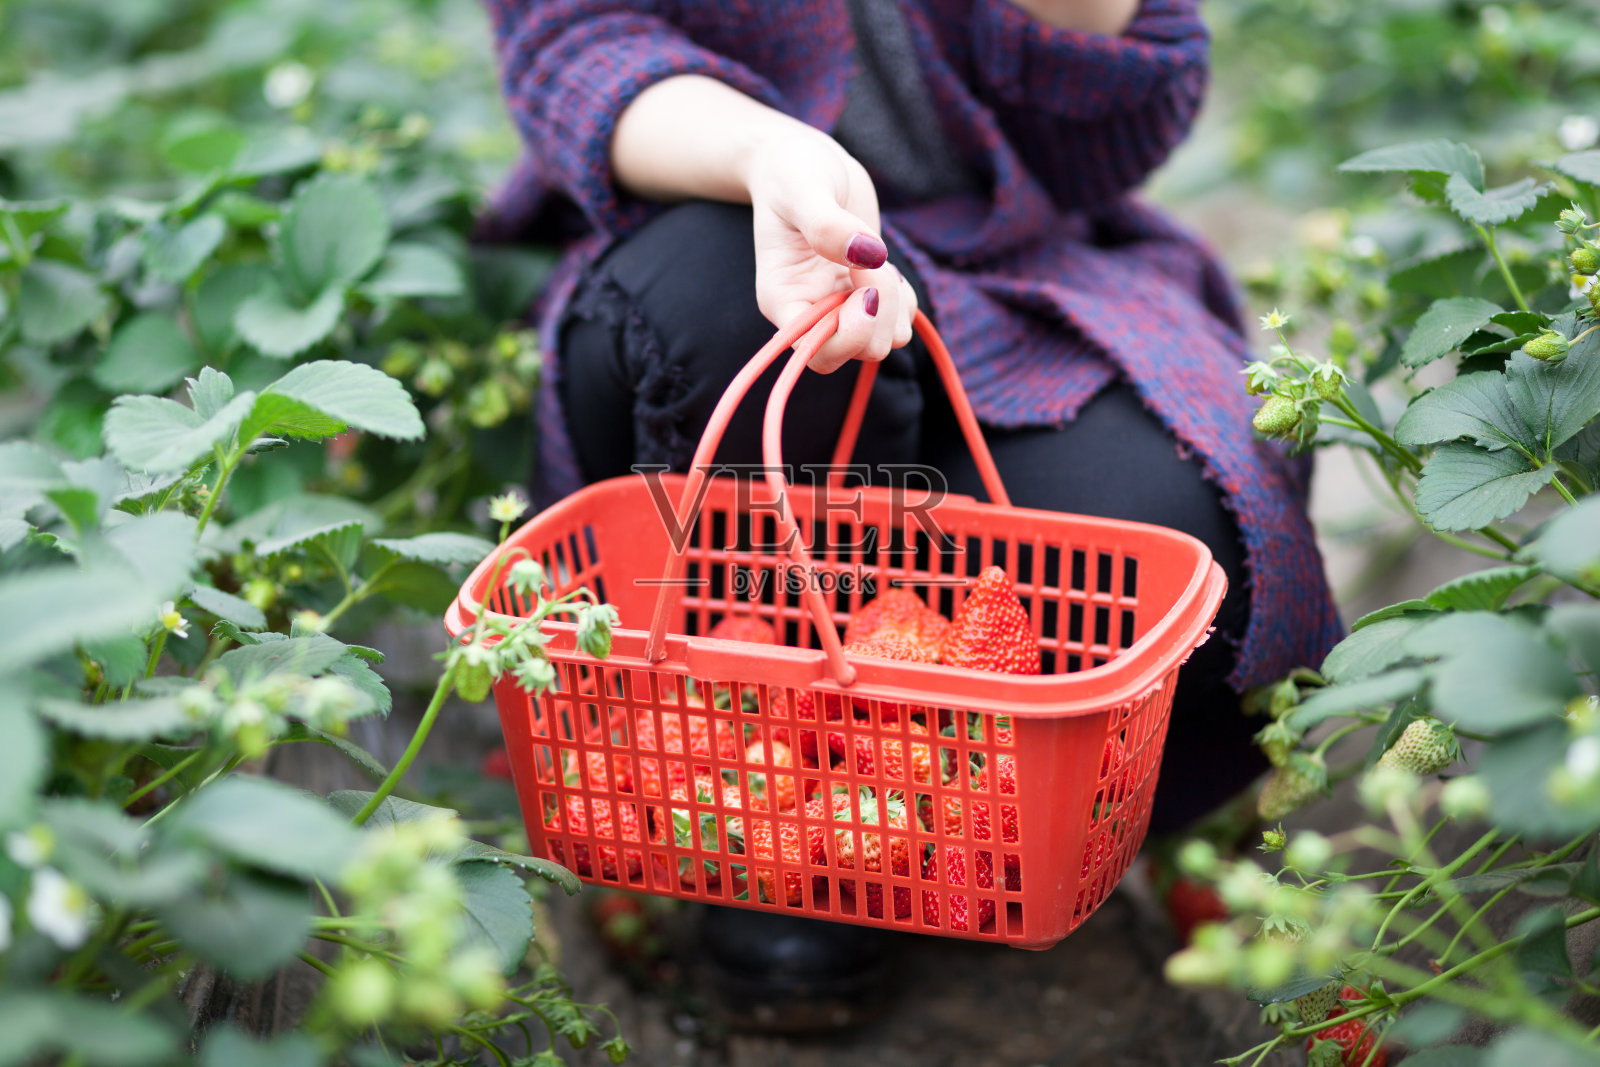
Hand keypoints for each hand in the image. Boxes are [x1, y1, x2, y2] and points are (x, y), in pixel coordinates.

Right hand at [742, 129, 916, 372]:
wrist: (807, 162)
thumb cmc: (791, 172)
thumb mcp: (802, 189)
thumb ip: (827, 224)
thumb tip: (868, 254)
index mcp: (782, 298)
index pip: (814, 352)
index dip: (849, 335)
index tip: (866, 289)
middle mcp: (810, 311)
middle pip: (856, 352)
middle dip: (880, 314)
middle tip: (875, 264)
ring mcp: (839, 308)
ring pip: (883, 342)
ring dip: (895, 306)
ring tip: (879, 260)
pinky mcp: (865, 297)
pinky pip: (898, 321)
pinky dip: (904, 300)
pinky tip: (888, 266)